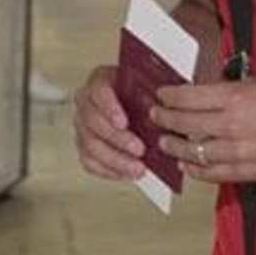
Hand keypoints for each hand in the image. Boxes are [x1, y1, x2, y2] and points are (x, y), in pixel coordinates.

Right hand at [73, 65, 146, 180]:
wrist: (137, 98)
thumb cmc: (143, 88)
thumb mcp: (150, 81)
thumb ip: (155, 88)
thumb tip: (172, 100)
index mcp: (101, 80)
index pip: (98, 91)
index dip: (109, 108)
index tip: (123, 122)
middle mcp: (87, 102)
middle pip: (93, 122)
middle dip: (117, 139)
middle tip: (139, 149)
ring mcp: (83, 125)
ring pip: (90, 145)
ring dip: (114, 159)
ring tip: (137, 167)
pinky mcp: (84, 145)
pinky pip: (89, 161)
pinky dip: (107, 170)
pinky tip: (125, 173)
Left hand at [152, 77, 255, 183]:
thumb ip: (229, 88)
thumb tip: (203, 92)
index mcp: (235, 96)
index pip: (187, 97)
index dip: (168, 96)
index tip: (161, 96)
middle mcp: (231, 124)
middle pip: (183, 124)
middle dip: (164, 119)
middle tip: (156, 116)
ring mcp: (237, 150)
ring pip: (192, 152)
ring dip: (174, 147)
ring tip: (166, 142)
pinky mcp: (245, 170)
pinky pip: (210, 173)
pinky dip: (195, 169)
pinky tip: (188, 165)